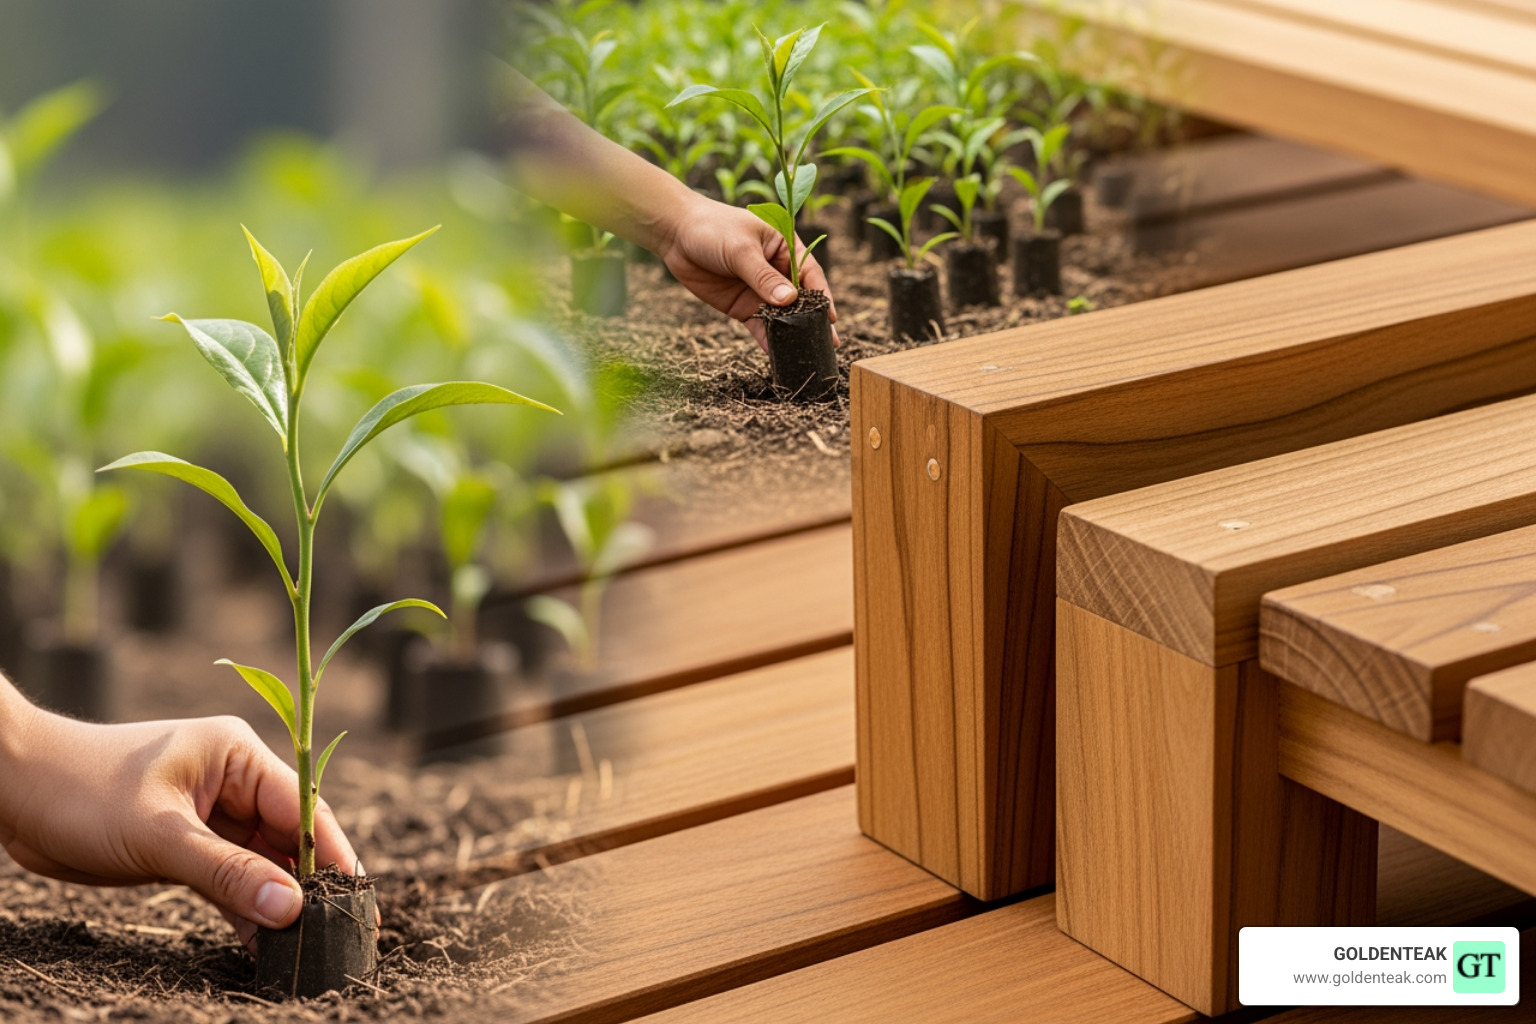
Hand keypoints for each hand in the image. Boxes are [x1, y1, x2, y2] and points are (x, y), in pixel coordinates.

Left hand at [0, 703, 359, 953]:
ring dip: (274, 902)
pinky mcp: (186, 842)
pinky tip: (257, 944)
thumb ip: (227, 874)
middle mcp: (233, 780)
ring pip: (259, 862)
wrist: (14, 790)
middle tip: (335, 934)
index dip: (331, 856)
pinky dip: (241, 906)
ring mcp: (209, 812)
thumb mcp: (160, 836)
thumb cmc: (82, 792)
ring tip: (300, 949)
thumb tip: (290, 910)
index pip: (302, 808)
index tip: (356, 902)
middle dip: (307, 886)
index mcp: (237, 756)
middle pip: (287, 838)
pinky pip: (228, 876)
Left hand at [658, 192, 839, 351]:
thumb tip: (789, 301)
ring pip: (781, 315)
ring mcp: (759, 290)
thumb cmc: (713, 229)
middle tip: (827, 344)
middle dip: (812, 320)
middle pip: (799, 299)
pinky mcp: (742, 306)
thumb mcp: (741, 250)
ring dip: (792, 333)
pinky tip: (777, 354)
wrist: (676, 234)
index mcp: (784, 247)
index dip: (821, 296)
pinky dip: (768, 339)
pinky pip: (760, 325)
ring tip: (807, 354)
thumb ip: (763, 277)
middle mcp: (776, 270)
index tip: (831, 317)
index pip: (809, 273)